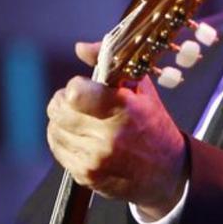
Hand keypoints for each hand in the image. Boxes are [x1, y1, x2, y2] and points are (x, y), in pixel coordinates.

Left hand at [45, 41, 186, 220]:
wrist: (167, 172)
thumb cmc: (154, 126)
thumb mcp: (142, 89)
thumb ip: (110, 61)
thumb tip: (80, 47)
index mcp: (124, 109)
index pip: (74, 93)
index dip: (75, 86)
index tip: (84, 87)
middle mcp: (109, 136)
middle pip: (58, 111)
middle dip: (64, 102)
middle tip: (78, 103)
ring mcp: (96, 159)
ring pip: (54, 129)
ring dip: (63, 122)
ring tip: (81, 121)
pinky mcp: (87, 175)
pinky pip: (58, 149)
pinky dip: (64, 140)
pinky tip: (81, 138)